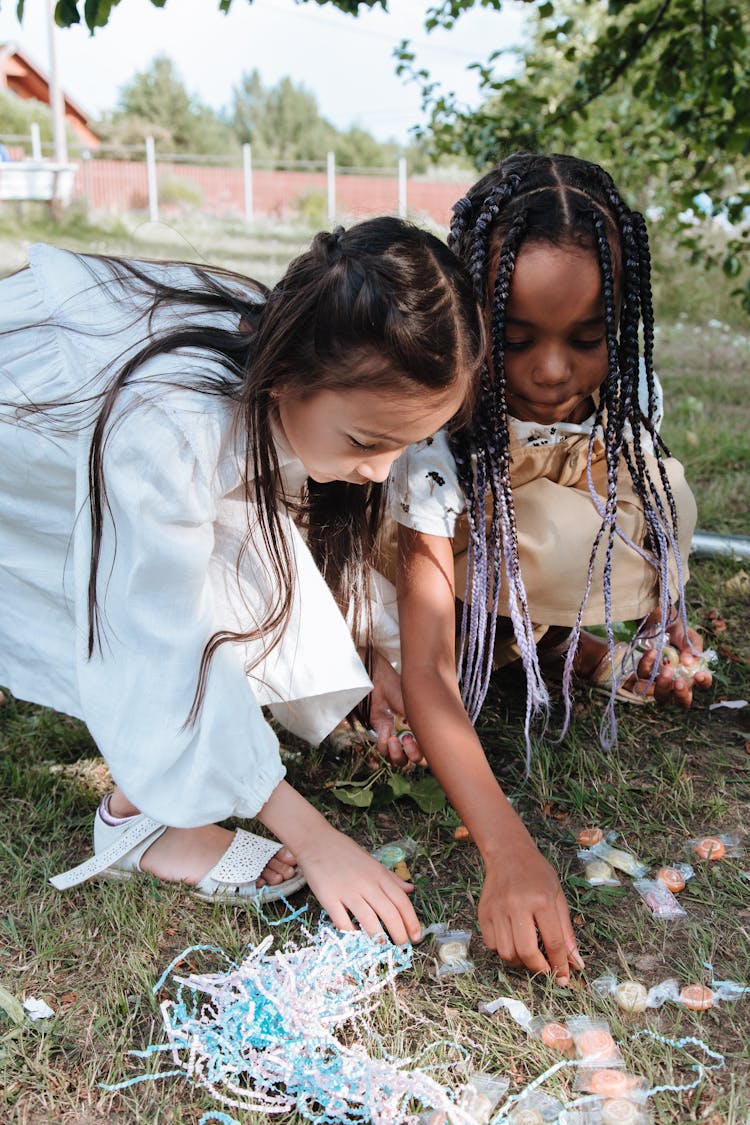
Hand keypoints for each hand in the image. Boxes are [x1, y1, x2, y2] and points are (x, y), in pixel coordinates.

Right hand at [297, 823, 421, 945]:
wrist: (317, 841)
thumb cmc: (345, 852)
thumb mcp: (373, 862)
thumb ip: (391, 878)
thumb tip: (411, 890)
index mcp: (379, 875)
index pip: (402, 901)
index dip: (412, 921)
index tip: (417, 936)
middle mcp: (366, 883)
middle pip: (389, 913)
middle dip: (399, 934)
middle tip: (402, 947)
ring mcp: (347, 891)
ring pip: (369, 920)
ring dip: (378, 938)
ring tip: (383, 947)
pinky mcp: (329, 897)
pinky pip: (342, 921)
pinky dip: (351, 934)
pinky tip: (355, 939)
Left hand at [368, 649, 424, 767]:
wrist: (379, 684)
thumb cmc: (399, 690)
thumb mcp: (414, 708)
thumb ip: (421, 725)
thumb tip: (428, 741)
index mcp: (423, 729)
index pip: (428, 751)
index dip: (424, 754)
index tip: (418, 741)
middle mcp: (411, 736)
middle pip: (414, 760)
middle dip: (411, 756)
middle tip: (406, 742)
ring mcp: (396, 737)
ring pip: (398, 760)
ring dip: (396, 754)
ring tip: (392, 740)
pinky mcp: (382, 736)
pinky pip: (383, 750)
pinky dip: (383, 742)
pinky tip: (385, 728)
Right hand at [479, 841, 582, 984]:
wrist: (508, 853)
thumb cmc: (537, 874)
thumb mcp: (558, 898)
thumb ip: (567, 933)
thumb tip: (575, 964)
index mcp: (541, 900)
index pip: (553, 942)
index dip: (560, 965)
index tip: (564, 978)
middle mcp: (517, 905)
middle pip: (526, 952)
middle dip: (538, 969)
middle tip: (546, 970)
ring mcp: (497, 909)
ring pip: (506, 953)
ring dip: (520, 962)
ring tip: (529, 955)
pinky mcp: (483, 913)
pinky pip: (491, 945)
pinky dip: (503, 951)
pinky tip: (512, 942)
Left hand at [637, 625, 711, 707]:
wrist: (659, 627)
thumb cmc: (679, 636)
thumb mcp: (689, 638)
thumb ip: (693, 648)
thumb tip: (688, 662)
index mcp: (693, 675)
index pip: (703, 685)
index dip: (703, 683)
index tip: (699, 675)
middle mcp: (677, 685)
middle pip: (682, 702)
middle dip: (680, 693)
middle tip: (679, 680)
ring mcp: (660, 683)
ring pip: (660, 696)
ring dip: (662, 685)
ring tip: (666, 668)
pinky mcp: (644, 677)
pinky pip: (642, 678)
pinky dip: (646, 665)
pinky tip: (652, 652)